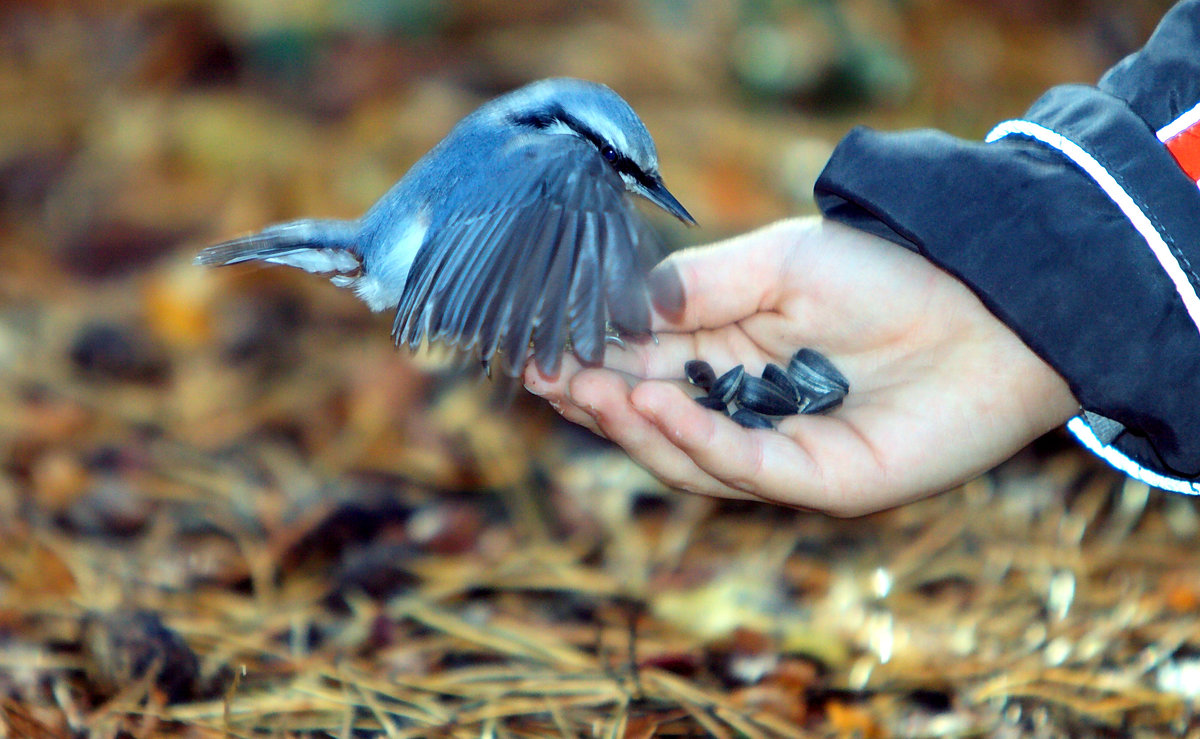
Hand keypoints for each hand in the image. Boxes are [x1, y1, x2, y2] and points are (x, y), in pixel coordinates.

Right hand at [524, 217, 1078, 515]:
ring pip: (686, 456)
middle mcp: (747, 412)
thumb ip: (699, 287)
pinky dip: (698, 439)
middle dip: (594, 401)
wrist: (992, 302)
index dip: (587, 363)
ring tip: (591, 386)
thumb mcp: (778, 261)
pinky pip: (748, 468)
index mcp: (731, 359)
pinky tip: (657, 402)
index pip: (642, 369)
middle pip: (652, 422)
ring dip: (634, 424)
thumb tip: (620, 306)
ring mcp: (782, 452)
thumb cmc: (890, 273)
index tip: (530, 351)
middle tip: (541, 377)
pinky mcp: (823, 480)